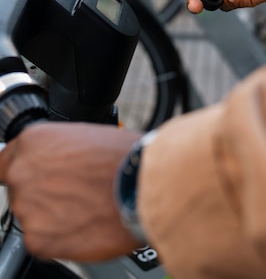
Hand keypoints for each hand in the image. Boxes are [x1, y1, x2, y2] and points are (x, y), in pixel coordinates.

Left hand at [0, 122, 141, 261]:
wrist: (142, 185)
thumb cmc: (123, 157)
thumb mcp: (84, 135)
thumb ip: (57, 149)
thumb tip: (53, 161)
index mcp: (33, 141)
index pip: (3, 161)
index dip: (23, 171)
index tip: (34, 178)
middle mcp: (23, 172)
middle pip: (20, 189)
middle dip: (43, 192)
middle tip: (73, 191)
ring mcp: (28, 206)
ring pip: (33, 214)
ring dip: (53, 214)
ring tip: (86, 205)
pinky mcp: (38, 239)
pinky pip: (42, 239)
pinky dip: (61, 236)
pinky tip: (85, 221)